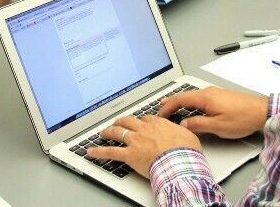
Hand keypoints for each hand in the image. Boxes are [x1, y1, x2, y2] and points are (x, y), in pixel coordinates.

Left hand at [87, 115, 201, 177]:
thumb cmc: (185, 151)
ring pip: (117, 132)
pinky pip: (110, 152)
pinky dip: (99, 152)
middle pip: (127, 121)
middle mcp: (143, 130)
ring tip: (103, 133)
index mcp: (157, 124)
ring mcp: (135, 141)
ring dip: (108, 132)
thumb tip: (184, 129)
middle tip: (117, 123)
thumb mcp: (188, 136)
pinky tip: (91, 152)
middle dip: (120, 121)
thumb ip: (182, 130)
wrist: (179, 161)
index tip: (139, 123)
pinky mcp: (129, 155)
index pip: (145, 119)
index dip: (139, 121)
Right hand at [158, 87, 267, 138]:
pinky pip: (199, 98)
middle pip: (184, 95)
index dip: (167, 107)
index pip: (179, 99)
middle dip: (170, 102)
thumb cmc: (243, 118)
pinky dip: (190, 102)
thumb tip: (183, 125)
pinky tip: (191, 108)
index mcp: (205, 97)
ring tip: (172, 108)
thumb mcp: (218, 126)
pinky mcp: (220, 96)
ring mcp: (214, 93)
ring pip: (192, 96)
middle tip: (161, 109)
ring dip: (180, 102)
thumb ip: (198, 124)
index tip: (160, 115)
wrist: (262, 112)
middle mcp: (208, 92)